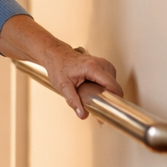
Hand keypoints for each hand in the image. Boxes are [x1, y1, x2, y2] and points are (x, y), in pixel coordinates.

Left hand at [0, 15, 122, 118]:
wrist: (50, 51)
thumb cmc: (55, 65)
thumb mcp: (63, 85)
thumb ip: (74, 101)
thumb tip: (83, 115)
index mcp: (92, 67)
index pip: (113, 85)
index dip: (116, 98)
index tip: (116, 112)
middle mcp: (99, 63)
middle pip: (114, 84)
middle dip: (110, 98)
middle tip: (101, 113)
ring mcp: (101, 63)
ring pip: (112, 81)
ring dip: (106, 92)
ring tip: (95, 101)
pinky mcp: (100, 64)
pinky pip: (108, 79)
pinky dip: (105, 87)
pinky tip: (95, 94)